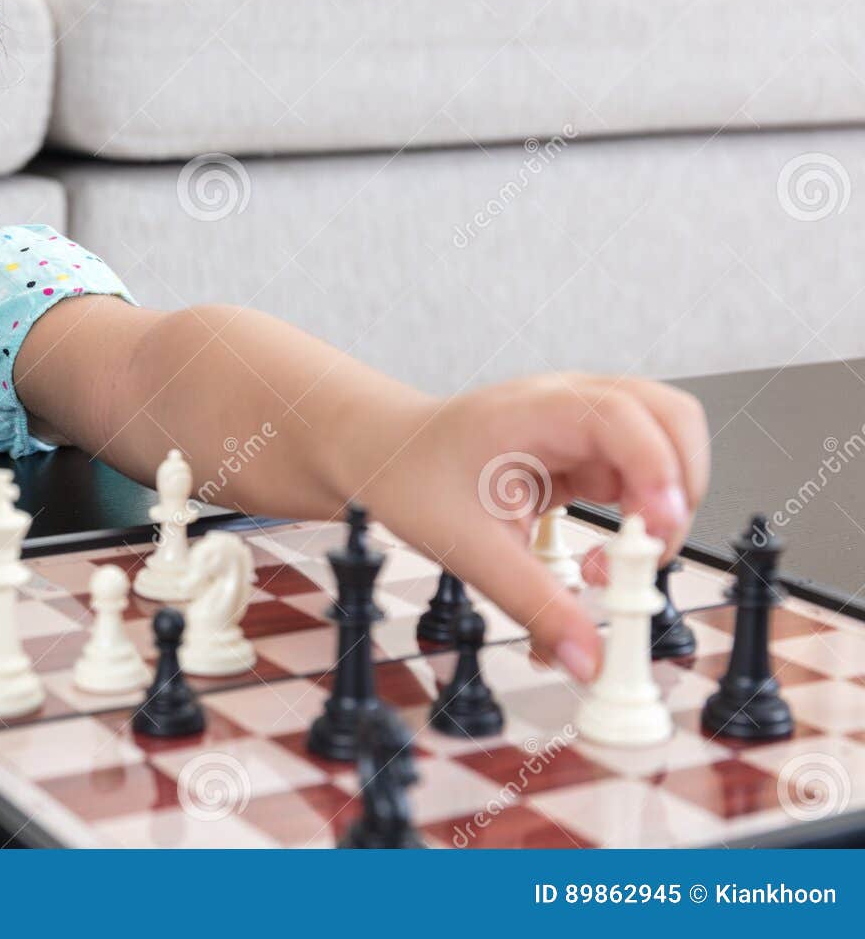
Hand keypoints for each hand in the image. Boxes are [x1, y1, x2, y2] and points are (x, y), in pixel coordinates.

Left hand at [358, 372, 709, 682]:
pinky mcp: (585, 455)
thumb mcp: (467, 547)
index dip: (656, 470)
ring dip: (664, 507)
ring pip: (665, 449)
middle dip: (680, 488)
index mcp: (537, 409)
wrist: (382, 454)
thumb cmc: (411, 478)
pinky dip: (641, 520)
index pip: (626, 416)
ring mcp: (583, 427)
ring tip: (623, 560)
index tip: (656, 530)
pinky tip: (605, 557)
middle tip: (649, 553)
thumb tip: (587, 659)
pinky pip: (639, 479)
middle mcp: (571, 405)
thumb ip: (533, 604)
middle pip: (670, 420)